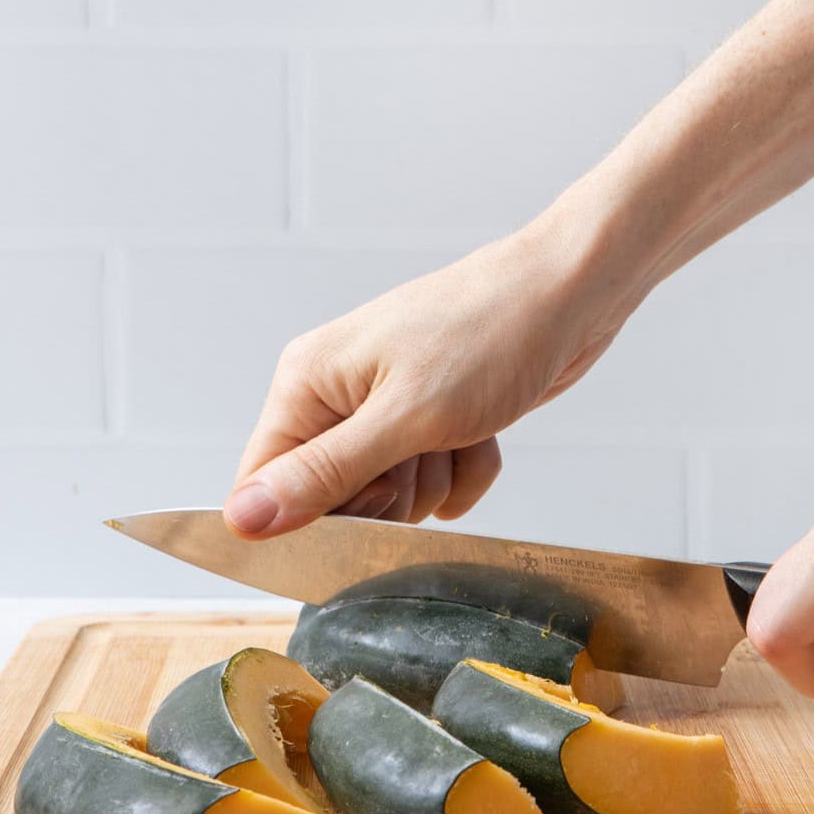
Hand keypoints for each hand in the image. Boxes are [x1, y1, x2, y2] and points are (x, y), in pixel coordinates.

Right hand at [223, 214, 624, 537]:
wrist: (570, 295)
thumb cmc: (490, 334)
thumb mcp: (404, 418)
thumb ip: (325, 474)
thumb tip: (243, 518)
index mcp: (308, 383)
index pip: (264, 482)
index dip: (307, 516)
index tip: (363, 509)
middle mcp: (338, 395)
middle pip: (335, 501)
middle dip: (390, 495)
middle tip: (422, 452)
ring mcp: (388, 409)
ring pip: (394, 498)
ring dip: (438, 479)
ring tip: (460, 431)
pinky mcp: (432, 423)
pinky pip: (438, 484)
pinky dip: (468, 470)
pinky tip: (483, 433)